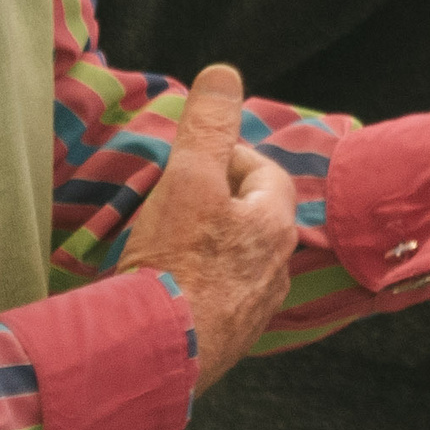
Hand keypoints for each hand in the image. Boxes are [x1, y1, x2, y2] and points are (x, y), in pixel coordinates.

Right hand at [119, 66, 298, 392]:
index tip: (195, 161)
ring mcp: (251, 313)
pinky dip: (195, 290)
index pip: (263, 174)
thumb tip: (224, 73)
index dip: (229, 159)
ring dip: (209, 250)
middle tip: (176, 201)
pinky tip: (165, 292)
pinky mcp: (223, 346)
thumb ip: (207, 127)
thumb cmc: (176, 263)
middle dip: (218, 205)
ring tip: (166, 245)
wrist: (153, 357)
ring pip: (236, 264)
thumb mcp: (188, 179)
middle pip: (252, 221)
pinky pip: (215, 303)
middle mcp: (275, 272)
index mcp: (275, 227)